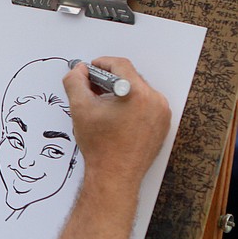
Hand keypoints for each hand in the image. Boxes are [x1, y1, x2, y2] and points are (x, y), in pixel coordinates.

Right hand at [63, 57, 170, 186]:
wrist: (114, 175)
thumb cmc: (100, 146)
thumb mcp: (80, 109)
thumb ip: (75, 82)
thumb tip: (78, 70)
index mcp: (136, 93)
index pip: (120, 65)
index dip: (101, 63)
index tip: (90, 69)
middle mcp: (154, 101)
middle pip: (131, 77)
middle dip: (110, 80)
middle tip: (93, 89)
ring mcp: (161, 113)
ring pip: (139, 91)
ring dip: (121, 92)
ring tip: (104, 106)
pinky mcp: (163, 124)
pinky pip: (147, 105)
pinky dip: (132, 105)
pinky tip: (116, 117)